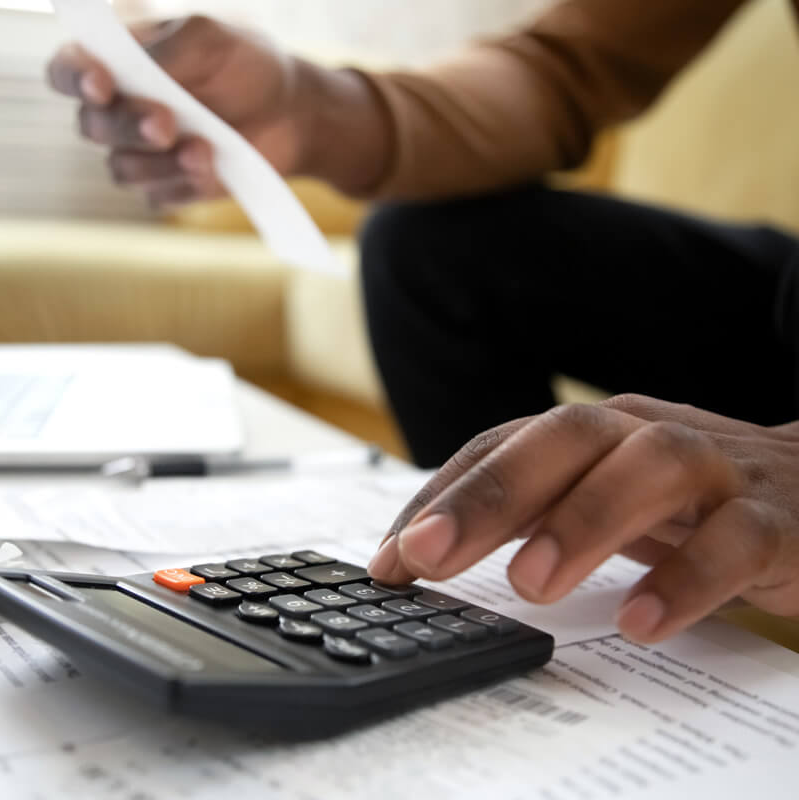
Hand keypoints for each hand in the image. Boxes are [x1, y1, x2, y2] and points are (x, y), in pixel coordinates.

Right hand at [47, 16, 390, 206]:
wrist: (292, 113)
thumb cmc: (247, 65)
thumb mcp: (213, 39)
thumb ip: (171, 49)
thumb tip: (137, 70)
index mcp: (119, 64)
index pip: (69, 72)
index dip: (74, 79)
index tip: (101, 85)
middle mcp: (123, 111)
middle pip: (92, 128)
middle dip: (127, 126)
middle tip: (166, 124)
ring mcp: (146, 155)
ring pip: (122, 170)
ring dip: (160, 163)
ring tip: (205, 150)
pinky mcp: (173, 188)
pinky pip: (159, 198)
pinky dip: (186, 186)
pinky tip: (214, 171)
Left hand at [368, 395, 798, 642]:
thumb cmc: (682, 496)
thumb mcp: (596, 493)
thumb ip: (526, 513)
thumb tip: (423, 551)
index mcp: (594, 431)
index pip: (504, 444)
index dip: (444, 495)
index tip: (392, 559)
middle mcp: (644, 434)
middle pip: (565, 439)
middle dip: (492, 494)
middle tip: (429, 555)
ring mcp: (713, 469)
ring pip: (648, 470)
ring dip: (582, 523)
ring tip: (530, 586)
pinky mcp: (773, 519)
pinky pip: (734, 541)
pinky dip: (686, 579)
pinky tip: (640, 622)